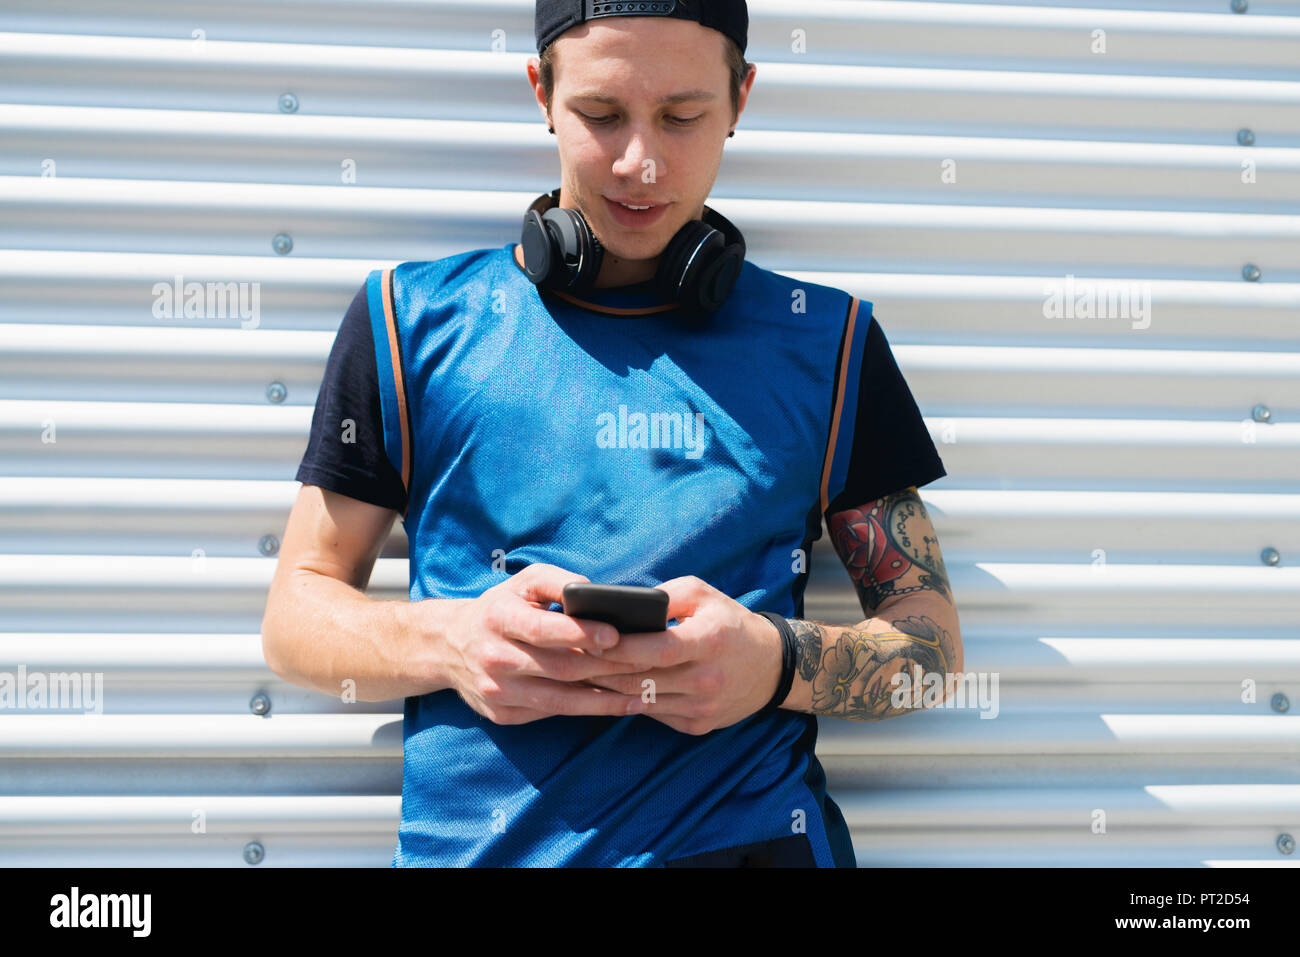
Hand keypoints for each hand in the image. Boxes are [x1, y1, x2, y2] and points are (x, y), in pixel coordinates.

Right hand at [437, 563, 649, 724]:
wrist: (448, 646)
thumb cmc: (500, 608)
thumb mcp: (522, 582)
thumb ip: (558, 582)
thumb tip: (595, 593)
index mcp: (498, 618)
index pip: (542, 629)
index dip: (580, 634)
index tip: (616, 635)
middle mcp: (495, 658)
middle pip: (559, 668)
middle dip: (606, 668)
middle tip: (646, 664)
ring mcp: (498, 691)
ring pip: (559, 700)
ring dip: (604, 700)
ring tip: (642, 695)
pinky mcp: (503, 715)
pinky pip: (551, 713)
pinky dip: (585, 710)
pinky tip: (615, 705)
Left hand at [579, 576, 783, 734]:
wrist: (772, 667)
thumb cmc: (730, 623)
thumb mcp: (705, 595)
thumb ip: (665, 596)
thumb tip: (623, 606)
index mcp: (709, 642)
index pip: (656, 649)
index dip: (618, 647)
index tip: (588, 638)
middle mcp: (706, 679)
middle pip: (640, 680)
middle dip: (600, 670)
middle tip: (568, 658)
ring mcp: (702, 708)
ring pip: (640, 702)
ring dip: (606, 689)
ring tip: (577, 674)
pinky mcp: (697, 726)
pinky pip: (653, 714)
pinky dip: (627, 702)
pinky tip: (606, 690)